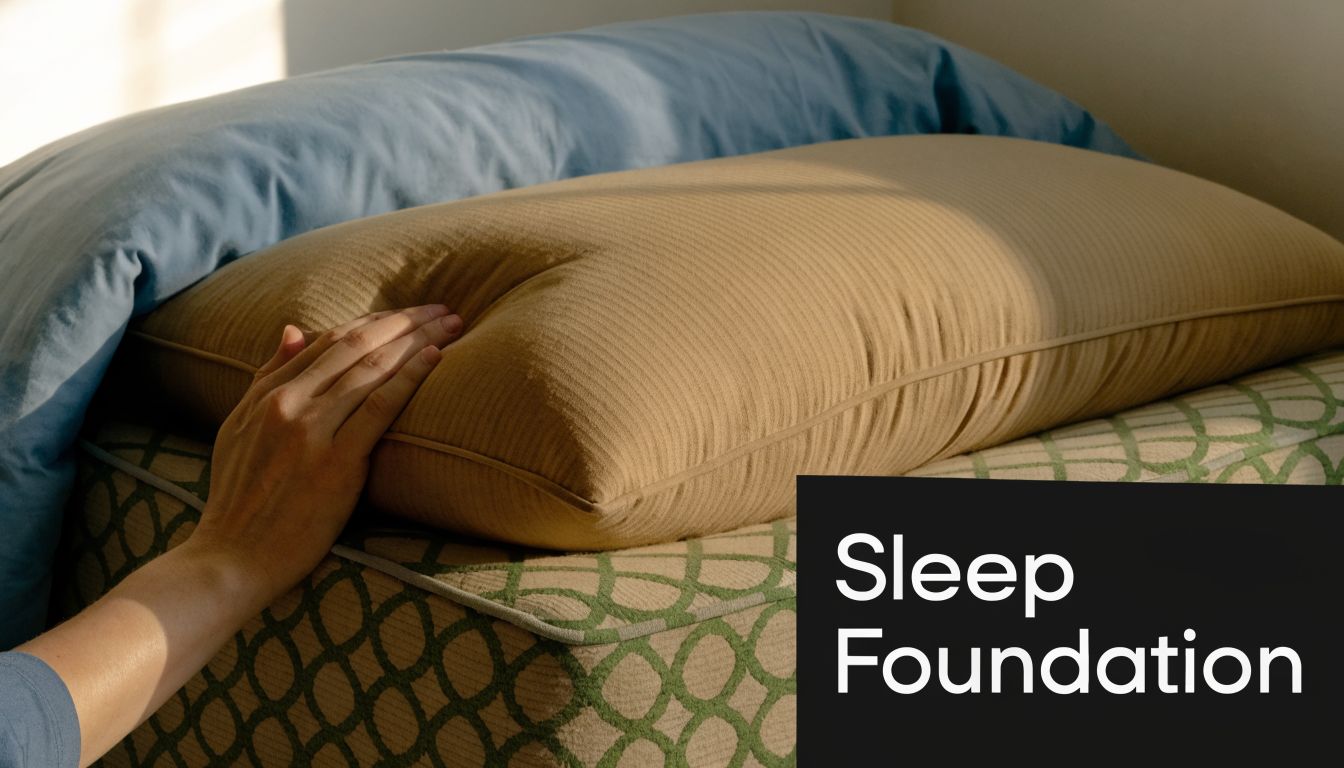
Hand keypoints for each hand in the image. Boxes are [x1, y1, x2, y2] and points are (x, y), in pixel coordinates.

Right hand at [186, 304, 462, 608]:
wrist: (232, 558)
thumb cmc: (238, 500)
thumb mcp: (238, 428)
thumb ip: (265, 378)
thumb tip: (293, 329)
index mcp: (268, 394)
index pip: (331, 340)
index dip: (376, 321)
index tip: (408, 313)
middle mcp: (289, 404)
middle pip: (357, 345)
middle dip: (405, 321)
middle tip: (442, 309)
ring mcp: (312, 432)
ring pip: (372, 368)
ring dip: (418, 340)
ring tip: (453, 325)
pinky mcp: (336, 463)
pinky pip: (380, 407)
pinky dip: (410, 376)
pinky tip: (436, 357)